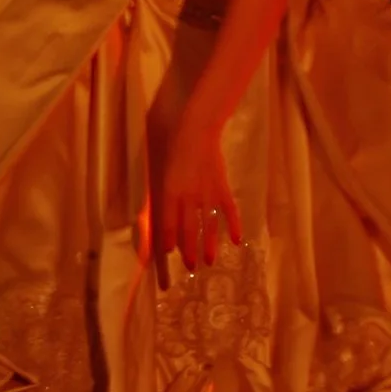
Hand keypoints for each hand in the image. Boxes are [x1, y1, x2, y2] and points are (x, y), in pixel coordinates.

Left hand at [150, 106, 241, 286]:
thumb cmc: (168, 139)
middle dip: (188, 250)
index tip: (168, 255)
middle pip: (188, 230)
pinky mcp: (222, 186)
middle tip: (189, 267)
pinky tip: (236, 240)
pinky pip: (229, 210)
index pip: (167, 223)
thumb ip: (155, 187)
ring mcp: (208, 193)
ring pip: (209, 225)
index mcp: (168, 192)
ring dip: (209, 244)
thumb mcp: (154, 164)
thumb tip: (153, 207)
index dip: (167, 241)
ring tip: (210, 262)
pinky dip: (233, 225)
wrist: (196, 125)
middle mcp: (188, 197)